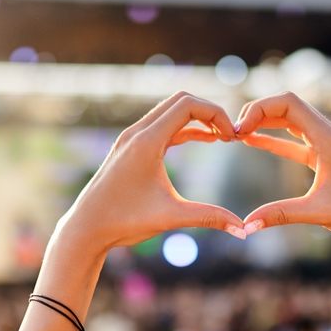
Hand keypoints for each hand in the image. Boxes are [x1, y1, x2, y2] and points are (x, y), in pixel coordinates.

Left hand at [56, 92, 244, 252]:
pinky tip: (205, 140)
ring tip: (223, 137)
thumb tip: (244, 230)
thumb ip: (209, 218)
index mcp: (147, 142)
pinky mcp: (130, 148)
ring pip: (171, 111)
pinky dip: (185, 129)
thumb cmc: (124, 222)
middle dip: (209, 112)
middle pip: (181, 100)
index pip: (188, 105)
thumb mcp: (171, 217)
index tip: (233, 138)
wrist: (86, 228)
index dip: (216, 114)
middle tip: (231, 135)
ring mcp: (131, 138)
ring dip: (197, 119)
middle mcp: (137, 133)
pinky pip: (163, 126)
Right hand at [235, 92, 330, 242]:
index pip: (289, 104)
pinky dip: (274, 140)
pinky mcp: (326, 158)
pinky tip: (253, 141)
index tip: (238, 130)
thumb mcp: (318, 213)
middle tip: (231, 133)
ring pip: (290, 122)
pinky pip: (295, 141)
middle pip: (287, 107)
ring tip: (236, 134)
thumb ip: (281, 215)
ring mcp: (327, 145)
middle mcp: (328, 135)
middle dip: (257, 113)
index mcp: (328, 138)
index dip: (259, 109)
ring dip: (264, 124)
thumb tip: (247, 225)